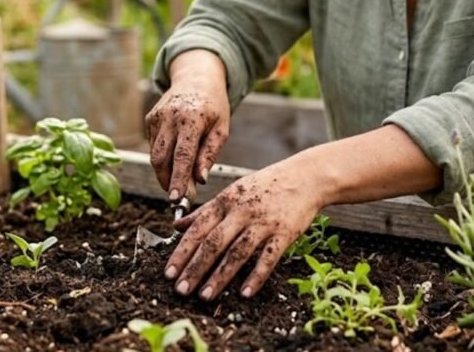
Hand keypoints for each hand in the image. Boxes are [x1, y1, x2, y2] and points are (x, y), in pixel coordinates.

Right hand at [145, 52, 229, 198]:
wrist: (196, 78)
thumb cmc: (214, 107)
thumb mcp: (221, 129)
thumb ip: (209, 154)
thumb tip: (199, 180)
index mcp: (191, 119)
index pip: (182, 155)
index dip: (178, 179)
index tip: (177, 199)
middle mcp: (170, 117)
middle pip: (161, 158)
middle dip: (167, 182)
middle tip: (181, 197)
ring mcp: (156, 117)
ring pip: (154, 155)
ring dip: (164, 173)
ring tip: (180, 180)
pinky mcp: (149, 119)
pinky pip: (153, 146)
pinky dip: (163, 157)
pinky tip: (175, 154)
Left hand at [163, 158, 323, 300]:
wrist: (305, 177)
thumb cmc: (264, 186)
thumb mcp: (232, 192)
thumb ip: (205, 211)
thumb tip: (176, 226)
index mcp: (226, 200)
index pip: (198, 228)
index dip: (182, 251)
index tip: (168, 272)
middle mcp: (242, 211)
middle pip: (214, 243)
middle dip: (195, 268)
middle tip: (181, 289)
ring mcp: (264, 222)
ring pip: (238, 252)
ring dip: (220, 276)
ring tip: (205, 296)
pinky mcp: (284, 233)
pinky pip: (268, 257)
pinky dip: (256, 276)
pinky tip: (244, 293)